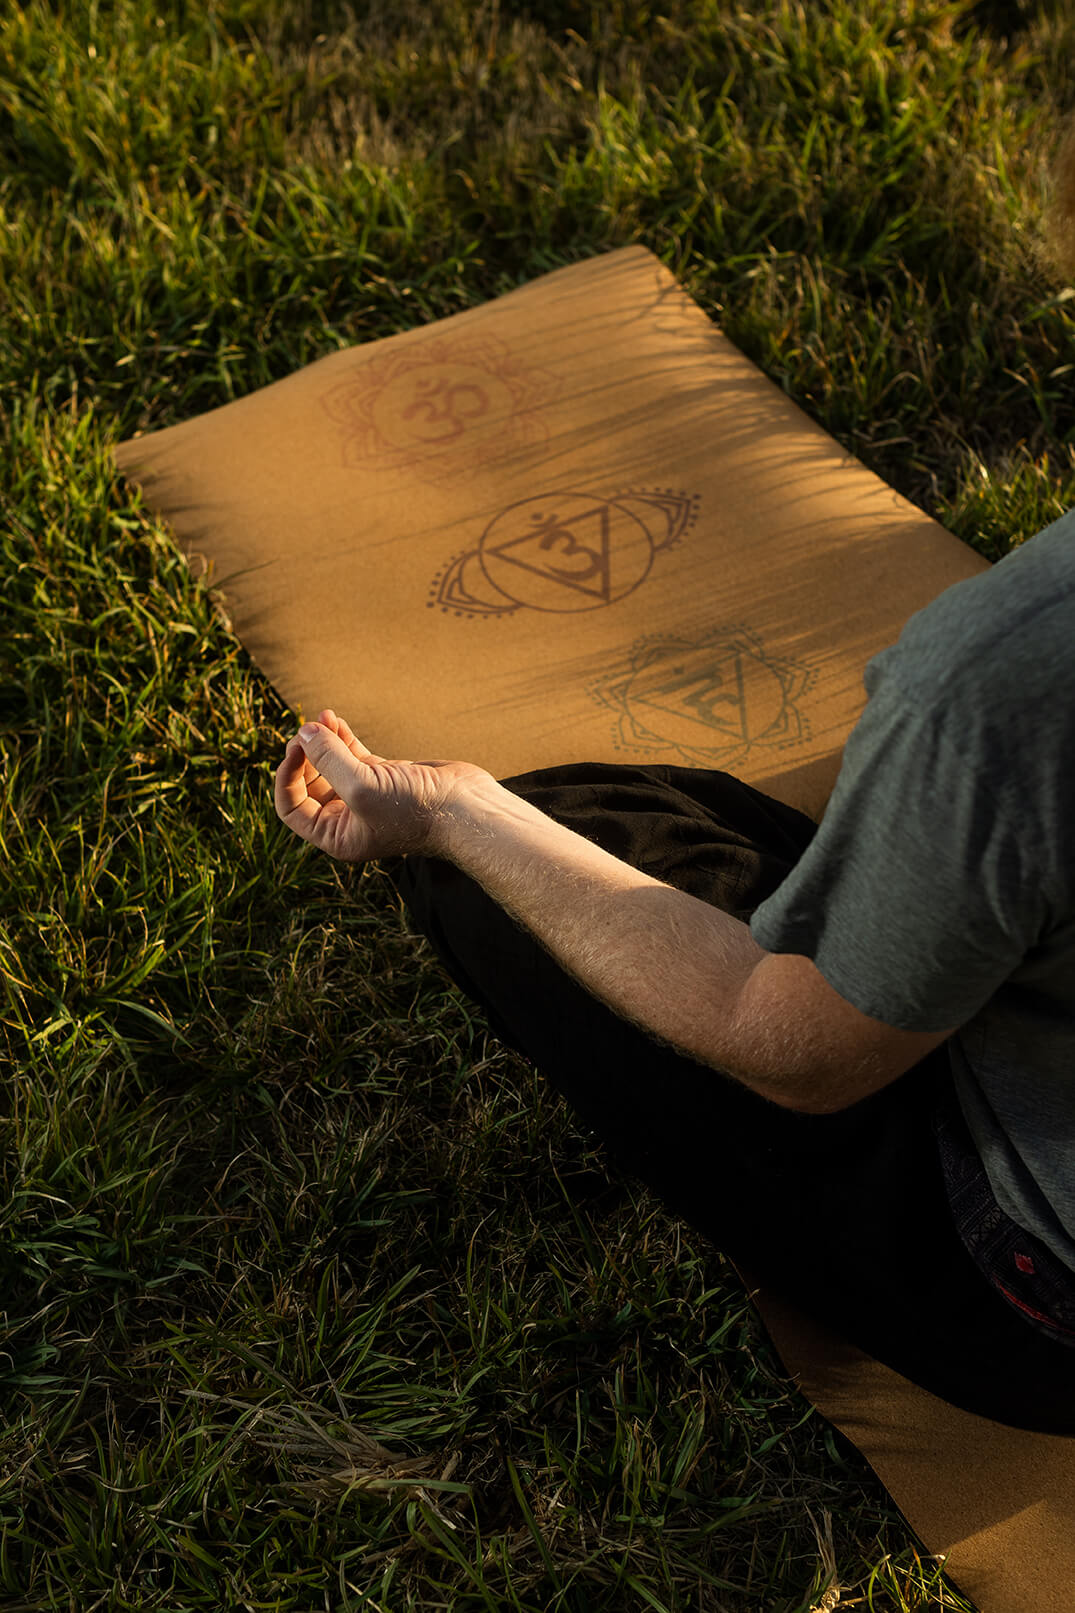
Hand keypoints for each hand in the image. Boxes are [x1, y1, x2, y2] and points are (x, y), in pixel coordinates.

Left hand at [273, 708, 491, 862]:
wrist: (466, 809)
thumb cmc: (415, 810)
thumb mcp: (362, 786)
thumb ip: (329, 759)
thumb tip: (304, 731)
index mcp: (336, 835)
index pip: (292, 807)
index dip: (286, 776)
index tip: (296, 747)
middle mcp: (348, 818)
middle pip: (309, 783)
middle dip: (305, 753)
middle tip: (309, 729)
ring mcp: (367, 795)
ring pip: (331, 765)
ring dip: (323, 740)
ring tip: (323, 716)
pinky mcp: (385, 776)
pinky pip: (352, 755)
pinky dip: (342, 737)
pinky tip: (335, 720)